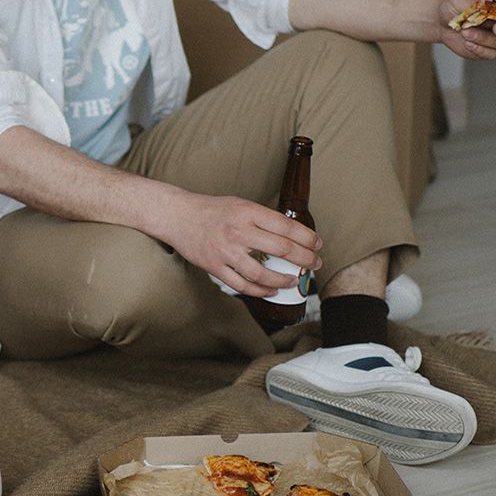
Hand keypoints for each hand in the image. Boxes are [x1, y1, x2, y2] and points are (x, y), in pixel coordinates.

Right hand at [156, 193, 321, 297]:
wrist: (177, 216)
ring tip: (294, 280)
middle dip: (305, 259)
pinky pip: (242, 285)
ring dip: (284, 279)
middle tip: (315, 264)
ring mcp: (226, 251)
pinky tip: (271, 290)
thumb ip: (262, 218)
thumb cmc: (211, 210)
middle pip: (281, 249)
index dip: (307, 237)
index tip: (317, 244)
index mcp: (247, 211)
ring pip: (262, 273)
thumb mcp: (240, 204)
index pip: (286, 226)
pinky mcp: (215, 267)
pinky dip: (260, 290)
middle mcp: (238, 231)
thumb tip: (291, 234)